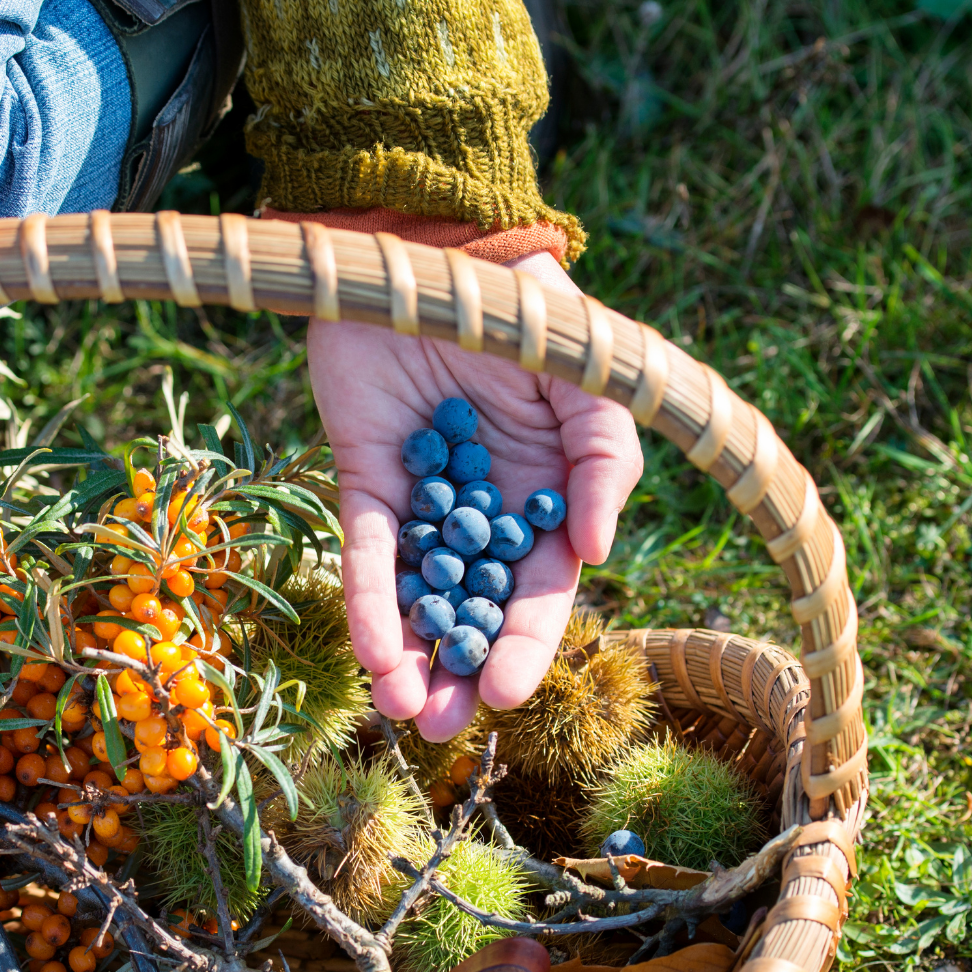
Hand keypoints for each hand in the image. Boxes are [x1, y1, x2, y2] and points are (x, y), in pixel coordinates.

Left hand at [309, 252, 644, 741]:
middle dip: (459, 672)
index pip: (538, 593)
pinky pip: (368, 551)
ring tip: (401, 708)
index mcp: (547, 501)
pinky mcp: (364, 478)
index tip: (503, 695)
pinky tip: (370, 651)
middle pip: (472, 612)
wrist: (433, 243)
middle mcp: (484, 515)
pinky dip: (369, 601)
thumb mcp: (590, 383)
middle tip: (440, 728)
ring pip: (417, 598)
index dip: (523, 646)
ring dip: (409, 657)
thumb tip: (594, 551)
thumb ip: (607, 462)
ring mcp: (422, 501)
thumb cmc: (525, 312)